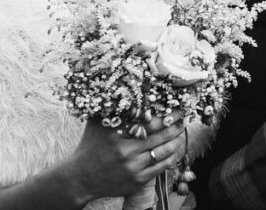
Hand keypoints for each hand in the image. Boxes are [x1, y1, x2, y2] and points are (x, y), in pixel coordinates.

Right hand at [63, 114, 185, 203]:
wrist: (82, 177)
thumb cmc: (92, 144)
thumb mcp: (98, 122)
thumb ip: (113, 106)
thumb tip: (128, 84)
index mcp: (115, 133)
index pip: (147, 118)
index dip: (164, 110)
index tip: (175, 103)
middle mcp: (124, 150)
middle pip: (159, 132)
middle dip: (174, 122)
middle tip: (184, 114)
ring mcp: (132, 167)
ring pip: (164, 149)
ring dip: (176, 138)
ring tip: (181, 128)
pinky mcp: (137, 180)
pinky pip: (162, 166)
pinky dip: (171, 155)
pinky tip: (174, 146)